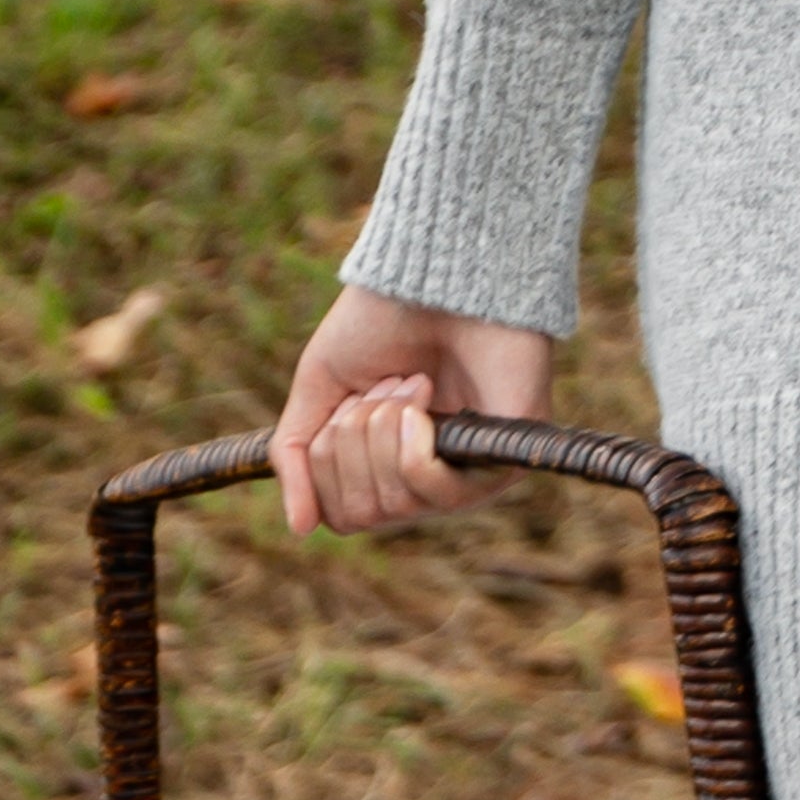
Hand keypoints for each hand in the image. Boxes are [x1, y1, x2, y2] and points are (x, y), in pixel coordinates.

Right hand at [271, 286, 554, 537]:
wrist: (440, 270)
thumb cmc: (384, 319)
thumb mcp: (320, 384)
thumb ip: (297, 455)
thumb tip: (298, 528)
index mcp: (389, 467)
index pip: (341, 515)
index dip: (327, 463)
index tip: (351, 398)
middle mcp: (429, 481)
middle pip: (361, 513)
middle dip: (353, 441)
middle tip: (386, 384)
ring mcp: (468, 476)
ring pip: (393, 505)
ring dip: (383, 432)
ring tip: (413, 382)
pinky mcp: (502, 462)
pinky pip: (435, 492)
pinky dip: (412, 446)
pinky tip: (424, 403)